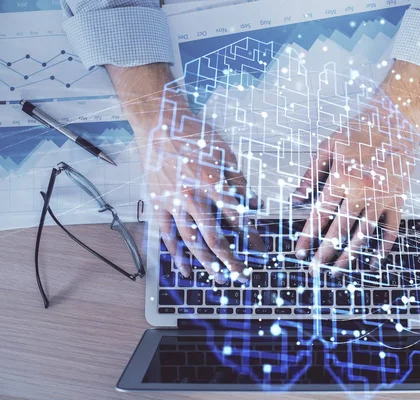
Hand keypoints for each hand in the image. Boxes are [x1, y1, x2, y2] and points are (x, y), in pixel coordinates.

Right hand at [142, 108, 263, 282]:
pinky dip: (175, 255)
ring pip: (191, 241)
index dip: (252, 237)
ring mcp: (173, 203)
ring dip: (206, 263)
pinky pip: (166, 235)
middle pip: (215, 237)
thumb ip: (240, 182)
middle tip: (242, 275)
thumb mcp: (225, 153)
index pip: (238, 219)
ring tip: (219, 278)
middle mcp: (193, 197)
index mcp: (213, 183)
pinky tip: (185, 270)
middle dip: (231, 259)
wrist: (159, 123)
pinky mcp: (158, 204)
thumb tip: (257, 205)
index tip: (261, 250)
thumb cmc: (194, 135)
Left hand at [293, 109, 415, 275]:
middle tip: (315, 270)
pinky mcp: (398, 199)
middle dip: (324, 254)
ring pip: (363, 235)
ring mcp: (382, 197)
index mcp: (341, 179)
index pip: (319, 216)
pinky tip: (373, 259)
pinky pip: (391, 229)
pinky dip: (383, 247)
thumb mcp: (327, 147)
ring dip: (349, 256)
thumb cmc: (359, 131)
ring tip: (338, 270)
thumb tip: (296, 198)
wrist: (394, 121)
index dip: (307, 238)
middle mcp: (361, 192)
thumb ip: (310, 174)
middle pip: (339, 231)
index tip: (300, 253)